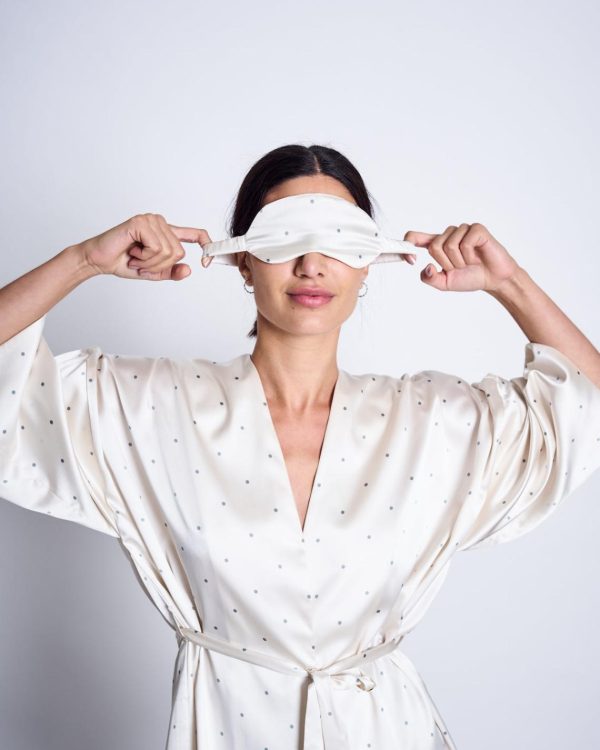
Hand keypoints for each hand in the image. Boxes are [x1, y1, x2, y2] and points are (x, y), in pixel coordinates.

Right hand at [76, 213, 211, 280]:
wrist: (99, 260)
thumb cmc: (123, 262)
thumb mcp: (153, 271)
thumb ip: (171, 271)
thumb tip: (189, 269)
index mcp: (166, 232)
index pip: (196, 234)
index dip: (207, 245)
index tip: (207, 263)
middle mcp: (160, 222)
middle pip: (179, 252)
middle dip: (160, 266)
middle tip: (142, 264)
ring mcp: (151, 220)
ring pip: (168, 252)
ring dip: (150, 263)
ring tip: (136, 257)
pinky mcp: (141, 223)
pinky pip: (156, 248)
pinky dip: (145, 257)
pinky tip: (132, 251)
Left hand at [404, 223, 520, 292]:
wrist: (494, 279)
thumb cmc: (470, 277)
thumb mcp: (445, 283)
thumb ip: (430, 278)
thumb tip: (426, 267)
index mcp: (438, 245)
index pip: (415, 237)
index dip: (408, 244)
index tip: (410, 260)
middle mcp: (448, 235)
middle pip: (434, 246)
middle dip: (446, 263)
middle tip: (459, 267)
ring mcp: (463, 230)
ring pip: (449, 245)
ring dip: (458, 261)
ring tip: (469, 262)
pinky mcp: (476, 229)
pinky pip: (464, 243)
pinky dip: (469, 255)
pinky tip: (476, 257)